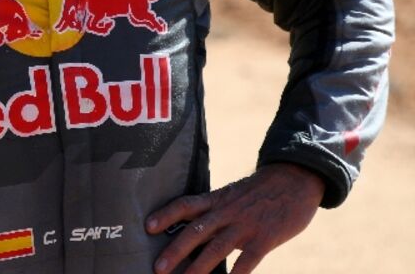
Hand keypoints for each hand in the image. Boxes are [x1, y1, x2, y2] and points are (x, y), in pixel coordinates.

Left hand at [145, 163, 324, 273]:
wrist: (295, 179)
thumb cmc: (259, 191)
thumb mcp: (232, 195)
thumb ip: (214, 212)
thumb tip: (193, 231)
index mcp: (216, 200)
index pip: (185, 205)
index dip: (166, 215)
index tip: (147, 226)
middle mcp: (227, 212)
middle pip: (196, 231)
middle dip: (175, 250)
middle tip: (157, 267)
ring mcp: (246, 225)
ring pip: (217, 248)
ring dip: (199, 267)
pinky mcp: (266, 238)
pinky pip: (249, 259)